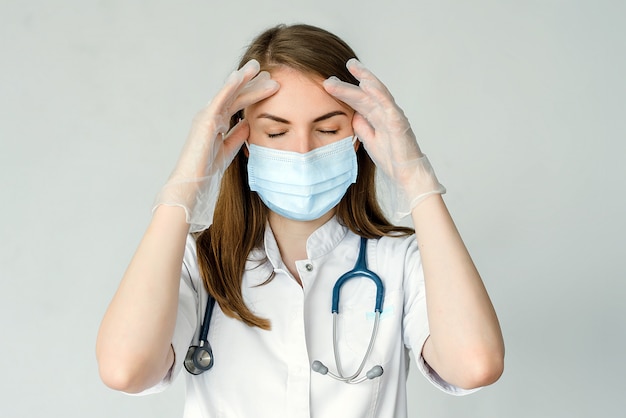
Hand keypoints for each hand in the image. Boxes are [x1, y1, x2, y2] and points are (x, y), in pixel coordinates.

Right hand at [154, 60, 278, 230]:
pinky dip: (229, 87)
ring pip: (228, 93)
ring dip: (243, 78)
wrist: (194, 181)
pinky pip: (219, 100)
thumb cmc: (208, 169)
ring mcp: (207, 116)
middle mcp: (211, 115)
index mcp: (217, 122)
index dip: (253, 93)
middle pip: (235, 95)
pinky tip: (239, 76)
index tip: (271, 85)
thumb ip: (237, 135)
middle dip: (251, 83)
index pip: (238, 104)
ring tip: (257, 66)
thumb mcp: (229, 149)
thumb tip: (248, 123)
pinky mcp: (205, 120)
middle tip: (269, 72)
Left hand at [323, 59, 444, 219]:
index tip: (329, 82)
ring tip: (352, 67)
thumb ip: (362, 127)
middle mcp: (385, 112)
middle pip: (365, 93)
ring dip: (363, 79)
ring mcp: (392, 116)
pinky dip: (378, 93)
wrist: (406, 175)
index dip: (344, 90)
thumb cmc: (391, 159)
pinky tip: (367, 84)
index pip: (359, 100)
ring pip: (376, 93)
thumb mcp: (369, 141)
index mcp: (377, 117)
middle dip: (350, 82)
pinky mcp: (398, 122)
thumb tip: (352, 115)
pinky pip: (387, 104)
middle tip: (333, 73)